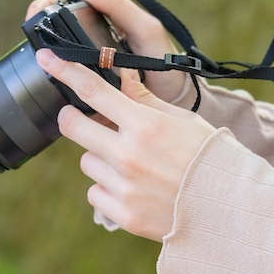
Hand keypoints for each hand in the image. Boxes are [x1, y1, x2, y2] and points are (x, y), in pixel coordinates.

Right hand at [25, 0, 190, 103]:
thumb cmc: (165, 62)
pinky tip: (50, 84)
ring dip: (44, 57)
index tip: (37, 11)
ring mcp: (87, 73)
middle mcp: (89, 47)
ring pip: (55, 62)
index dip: (47, 7)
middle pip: (53, 33)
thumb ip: (118, 6)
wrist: (178, 104)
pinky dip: (54, 86)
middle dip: (38, 30)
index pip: (64, 8)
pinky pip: (63, 91)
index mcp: (101, 25)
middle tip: (34, 34)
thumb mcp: (145, 29)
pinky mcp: (87, 100)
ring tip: (38, 57)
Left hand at [35, 46, 216, 240]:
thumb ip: (144, 99)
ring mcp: (123, 187)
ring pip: (86, 160)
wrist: (227, 208)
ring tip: (130, 161)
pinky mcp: (122, 214)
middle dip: (71, 117)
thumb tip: (121, 74)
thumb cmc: (208, 156)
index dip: (64, 70)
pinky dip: (107, 187)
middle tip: (81, 116)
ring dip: (99, 156)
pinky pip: (95, 192)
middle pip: (72, 125)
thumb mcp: (180, 119)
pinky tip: (132, 186)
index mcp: (144, 124)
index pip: (92, 89)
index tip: (46, 58)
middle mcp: (128, 155)